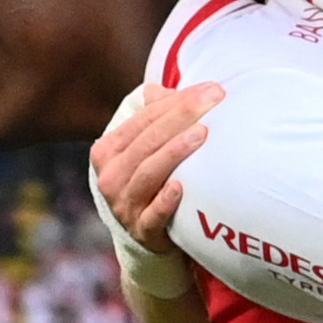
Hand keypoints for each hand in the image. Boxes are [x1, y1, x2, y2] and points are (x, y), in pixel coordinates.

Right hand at [92, 84, 218, 250]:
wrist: (148, 234)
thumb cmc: (152, 180)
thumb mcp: (146, 148)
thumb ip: (153, 117)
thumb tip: (157, 88)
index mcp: (108, 150)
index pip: (144, 119)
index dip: (176, 101)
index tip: (211, 90)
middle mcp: (110, 177)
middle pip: (147, 141)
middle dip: (182, 117)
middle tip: (214, 101)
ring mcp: (124, 205)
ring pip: (148, 173)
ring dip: (175, 152)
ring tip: (202, 133)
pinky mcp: (142, 231)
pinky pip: (152, 215)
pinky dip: (165, 201)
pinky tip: (181, 187)